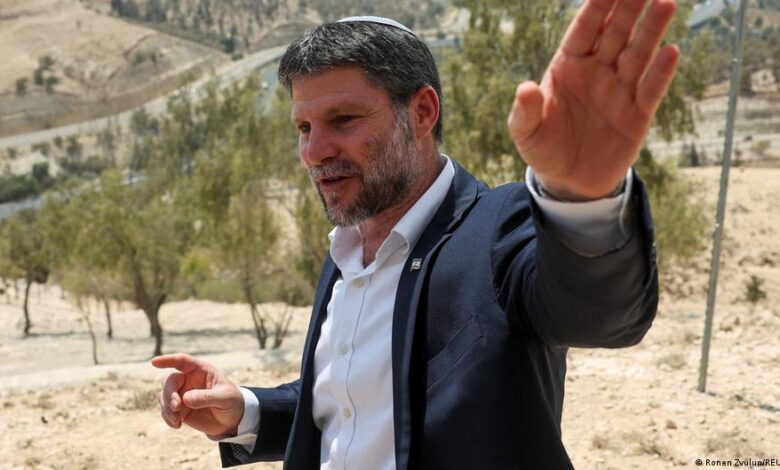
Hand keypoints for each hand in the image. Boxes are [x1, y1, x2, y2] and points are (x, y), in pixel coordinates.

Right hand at [152, 353, 244, 435]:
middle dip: (169, 394)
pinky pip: (165, 411)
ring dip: (166, 408)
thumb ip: (207, 397)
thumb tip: (185, 399)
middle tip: (176, 407)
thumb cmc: (232, 402)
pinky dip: (168, 418)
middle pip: (169, 381)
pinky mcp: (179, 409)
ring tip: (177, 421)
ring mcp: (182, 394)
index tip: (154, 362)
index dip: (168, 360)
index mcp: (201, 370)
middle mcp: (188, 380)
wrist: (232, 420)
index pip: (182, 361)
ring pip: (164, 396)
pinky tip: (177, 425)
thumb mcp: (225, 398)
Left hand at [508, 0, 679, 199]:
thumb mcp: (525, 132)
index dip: (597, 6)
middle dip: (629, 8)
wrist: (568, 181)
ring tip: (665, 3)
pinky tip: (671, 51)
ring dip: (651, 30)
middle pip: (616, 33)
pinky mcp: (637, 115)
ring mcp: (619, 91)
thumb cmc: (543, 148)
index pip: (584, 29)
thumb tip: (525, 89)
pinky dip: (660, 73)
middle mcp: (597, 71)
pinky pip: (650, 90)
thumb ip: (525, 111)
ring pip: (638, 54)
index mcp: (568, 66)